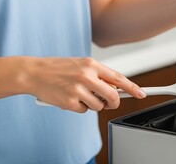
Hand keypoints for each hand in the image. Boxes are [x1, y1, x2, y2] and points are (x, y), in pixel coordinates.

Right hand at [24, 57, 145, 112]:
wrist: (34, 72)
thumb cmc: (58, 68)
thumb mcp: (81, 64)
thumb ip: (98, 74)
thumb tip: (116, 87)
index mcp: (91, 64)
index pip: (118, 77)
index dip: (132, 87)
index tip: (141, 93)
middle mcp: (86, 76)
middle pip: (112, 96)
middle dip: (114, 102)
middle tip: (110, 102)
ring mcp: (77, 89)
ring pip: (99, 105)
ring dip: (94, 104)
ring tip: (81, 94)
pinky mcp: (69, 102)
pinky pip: (84, 110)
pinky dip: (80, 107)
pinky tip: (71, 98)